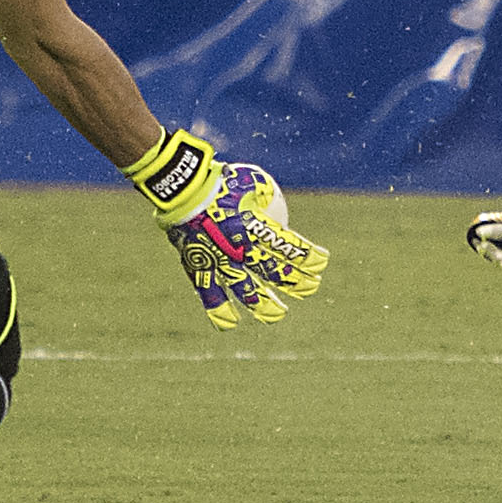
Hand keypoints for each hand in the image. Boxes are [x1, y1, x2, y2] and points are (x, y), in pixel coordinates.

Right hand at [125, 131, 328, 328]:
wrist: (180, 188)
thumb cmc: (217, 179)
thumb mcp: (248, 178)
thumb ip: (263, 192)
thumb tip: (274, 199)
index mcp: (256, 227)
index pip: (289, 248)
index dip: (308, 258)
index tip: (321, 264)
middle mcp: (240, 249)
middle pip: (274, 272)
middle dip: (296, 282)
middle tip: (310, 288)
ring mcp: (219, 261)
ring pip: (246, 290)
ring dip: (264, 305)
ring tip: (278, 315)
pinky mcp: (199, 266)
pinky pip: (209, 292)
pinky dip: (218, 310)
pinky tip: (229, 324)